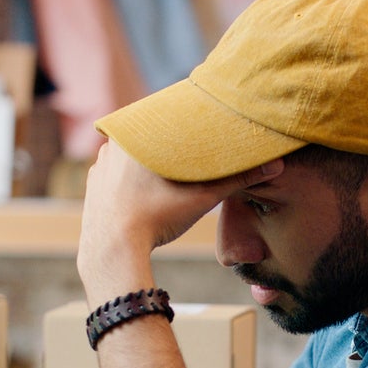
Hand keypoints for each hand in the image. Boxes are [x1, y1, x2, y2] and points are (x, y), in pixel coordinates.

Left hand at [78, 142, 281, 299]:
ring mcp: (100, 166)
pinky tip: (142, 192)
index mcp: (138, 134)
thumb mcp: (203, 197)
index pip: (165, 116)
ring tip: (167, 174)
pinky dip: (128, 181)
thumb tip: (275, 165)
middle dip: (167, 145)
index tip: (201, 127)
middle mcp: (114, 143)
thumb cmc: (157, 219)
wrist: (113, 252)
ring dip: (146, 162)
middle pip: (148, 136)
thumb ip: (237, 178)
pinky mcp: (92, 188)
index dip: (185, 122)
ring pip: (130, 156)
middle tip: (188, 155)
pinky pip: (114, 176)